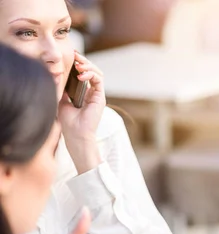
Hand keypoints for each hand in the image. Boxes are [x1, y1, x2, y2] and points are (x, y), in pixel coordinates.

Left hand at [58, 51, 104, 172]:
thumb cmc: (68, 122)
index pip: (82, 74)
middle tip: (74, 55)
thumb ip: (62, 88)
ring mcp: (97, 95)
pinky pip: (99, 80)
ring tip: (78, 64)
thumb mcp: (61, 100)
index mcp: (82, 93)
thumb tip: (58, 74)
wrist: (76, 134)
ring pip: (97, 73)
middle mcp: (91, 92)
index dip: (77, 64)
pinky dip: (91, 74)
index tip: (69, 57)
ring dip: (88, 66)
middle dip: (83, 61)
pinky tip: (81, 75)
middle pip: (91, 71)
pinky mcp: (100, 97)